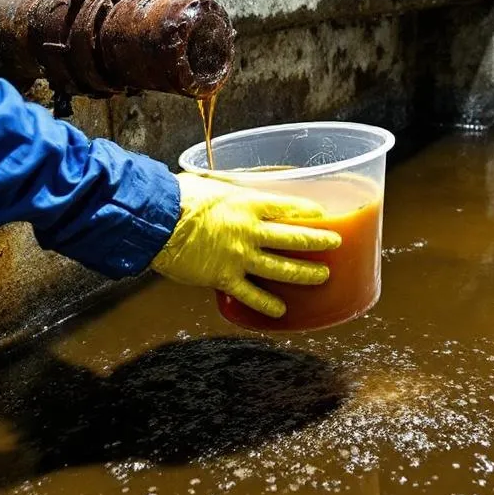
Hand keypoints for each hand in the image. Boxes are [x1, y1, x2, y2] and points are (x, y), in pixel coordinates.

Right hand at [151, 173, 339, 317]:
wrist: (156, 221)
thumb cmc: (177, 197)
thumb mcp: (209, 183)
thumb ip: (227, 189)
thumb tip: (232, 187)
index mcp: (248, 203)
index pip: (288, 207)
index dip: (308, 211)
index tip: (322, 214)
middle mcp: (250, 230)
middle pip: (294, 238)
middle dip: (319, 242)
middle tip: (336, 243)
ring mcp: (239, 256)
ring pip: (282, 268)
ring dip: (305, 274)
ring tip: (323, 276)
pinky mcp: (224, 277)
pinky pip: (251, 294)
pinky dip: (267, 304)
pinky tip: (281, 311)